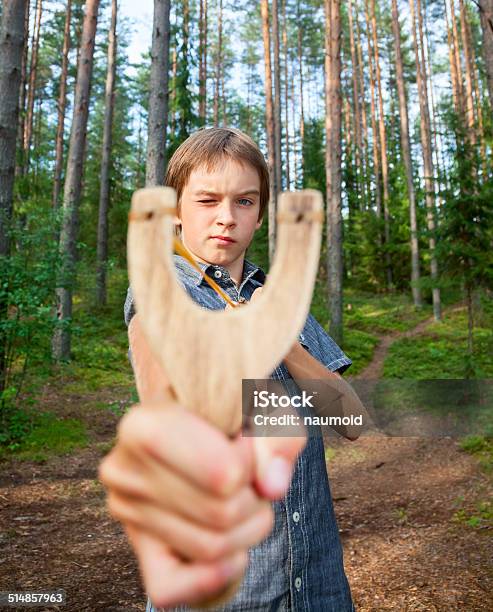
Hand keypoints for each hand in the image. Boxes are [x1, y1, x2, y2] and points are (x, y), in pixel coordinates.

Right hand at [99, 401, 273, 606]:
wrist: (203, 425)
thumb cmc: (231, 414)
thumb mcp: (263, 407)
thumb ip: (276, 436)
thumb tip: (272, 487)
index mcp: (143, 423)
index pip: (224, 474)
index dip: (252, 467)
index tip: (246, 442)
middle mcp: (122, 467)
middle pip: (221, 514)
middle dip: (255, 500)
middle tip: (250, 475)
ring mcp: (126, 510)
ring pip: (209, 549)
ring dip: (247, 528)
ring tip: (244, 497)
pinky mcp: (137, 546)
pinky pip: (169, 588)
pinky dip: (213, 576)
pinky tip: (235, 550)